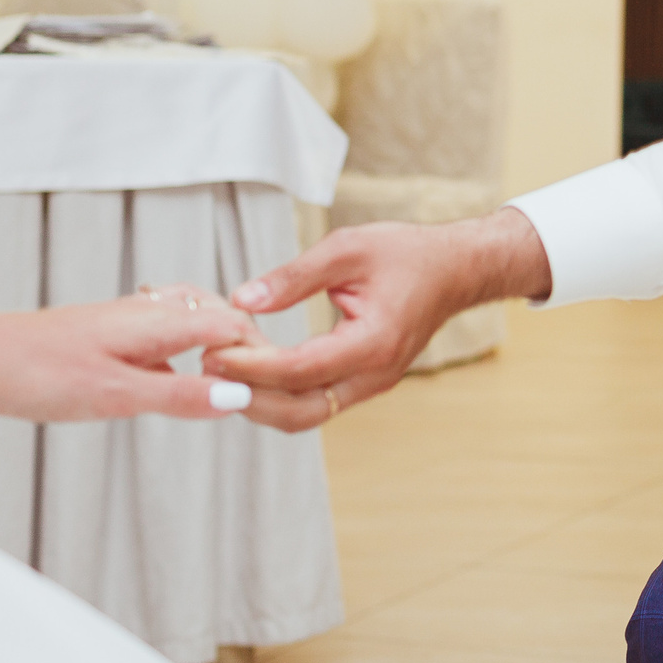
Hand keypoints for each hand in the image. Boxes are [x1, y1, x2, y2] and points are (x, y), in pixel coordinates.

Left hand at [0, 286, 262, 420]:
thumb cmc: (33, 374)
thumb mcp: (115, 396)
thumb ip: (179, 396)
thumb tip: (238, 397)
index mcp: (156, 322)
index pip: (233, 324)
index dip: (260, 353)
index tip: (274, 388)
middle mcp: (145, 314)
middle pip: (218, 316)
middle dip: (245, 346)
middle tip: (262, 388)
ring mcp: (125, 323)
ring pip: (190, 325)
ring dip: (215, 350)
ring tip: (230, 386)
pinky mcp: (106, 338)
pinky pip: (164, 338)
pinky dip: (184, 358)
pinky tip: (177, 383)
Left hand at [203, 211, 551, 431]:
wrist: (455, 270)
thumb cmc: (407, 254)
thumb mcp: (348, 248)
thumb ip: (294, 276)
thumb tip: (243, 299)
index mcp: (374, 342)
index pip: (300, 369)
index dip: (251, 366)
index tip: (212, 352)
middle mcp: (375, 374)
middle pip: (300, 412)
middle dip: (249, 398)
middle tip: (207, 371)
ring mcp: (371, 384)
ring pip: (305, 415)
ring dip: (261, 401)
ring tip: (221, 373)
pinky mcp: (364, 382)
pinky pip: (315, 401)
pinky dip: (281, 393)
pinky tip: (252, 371)